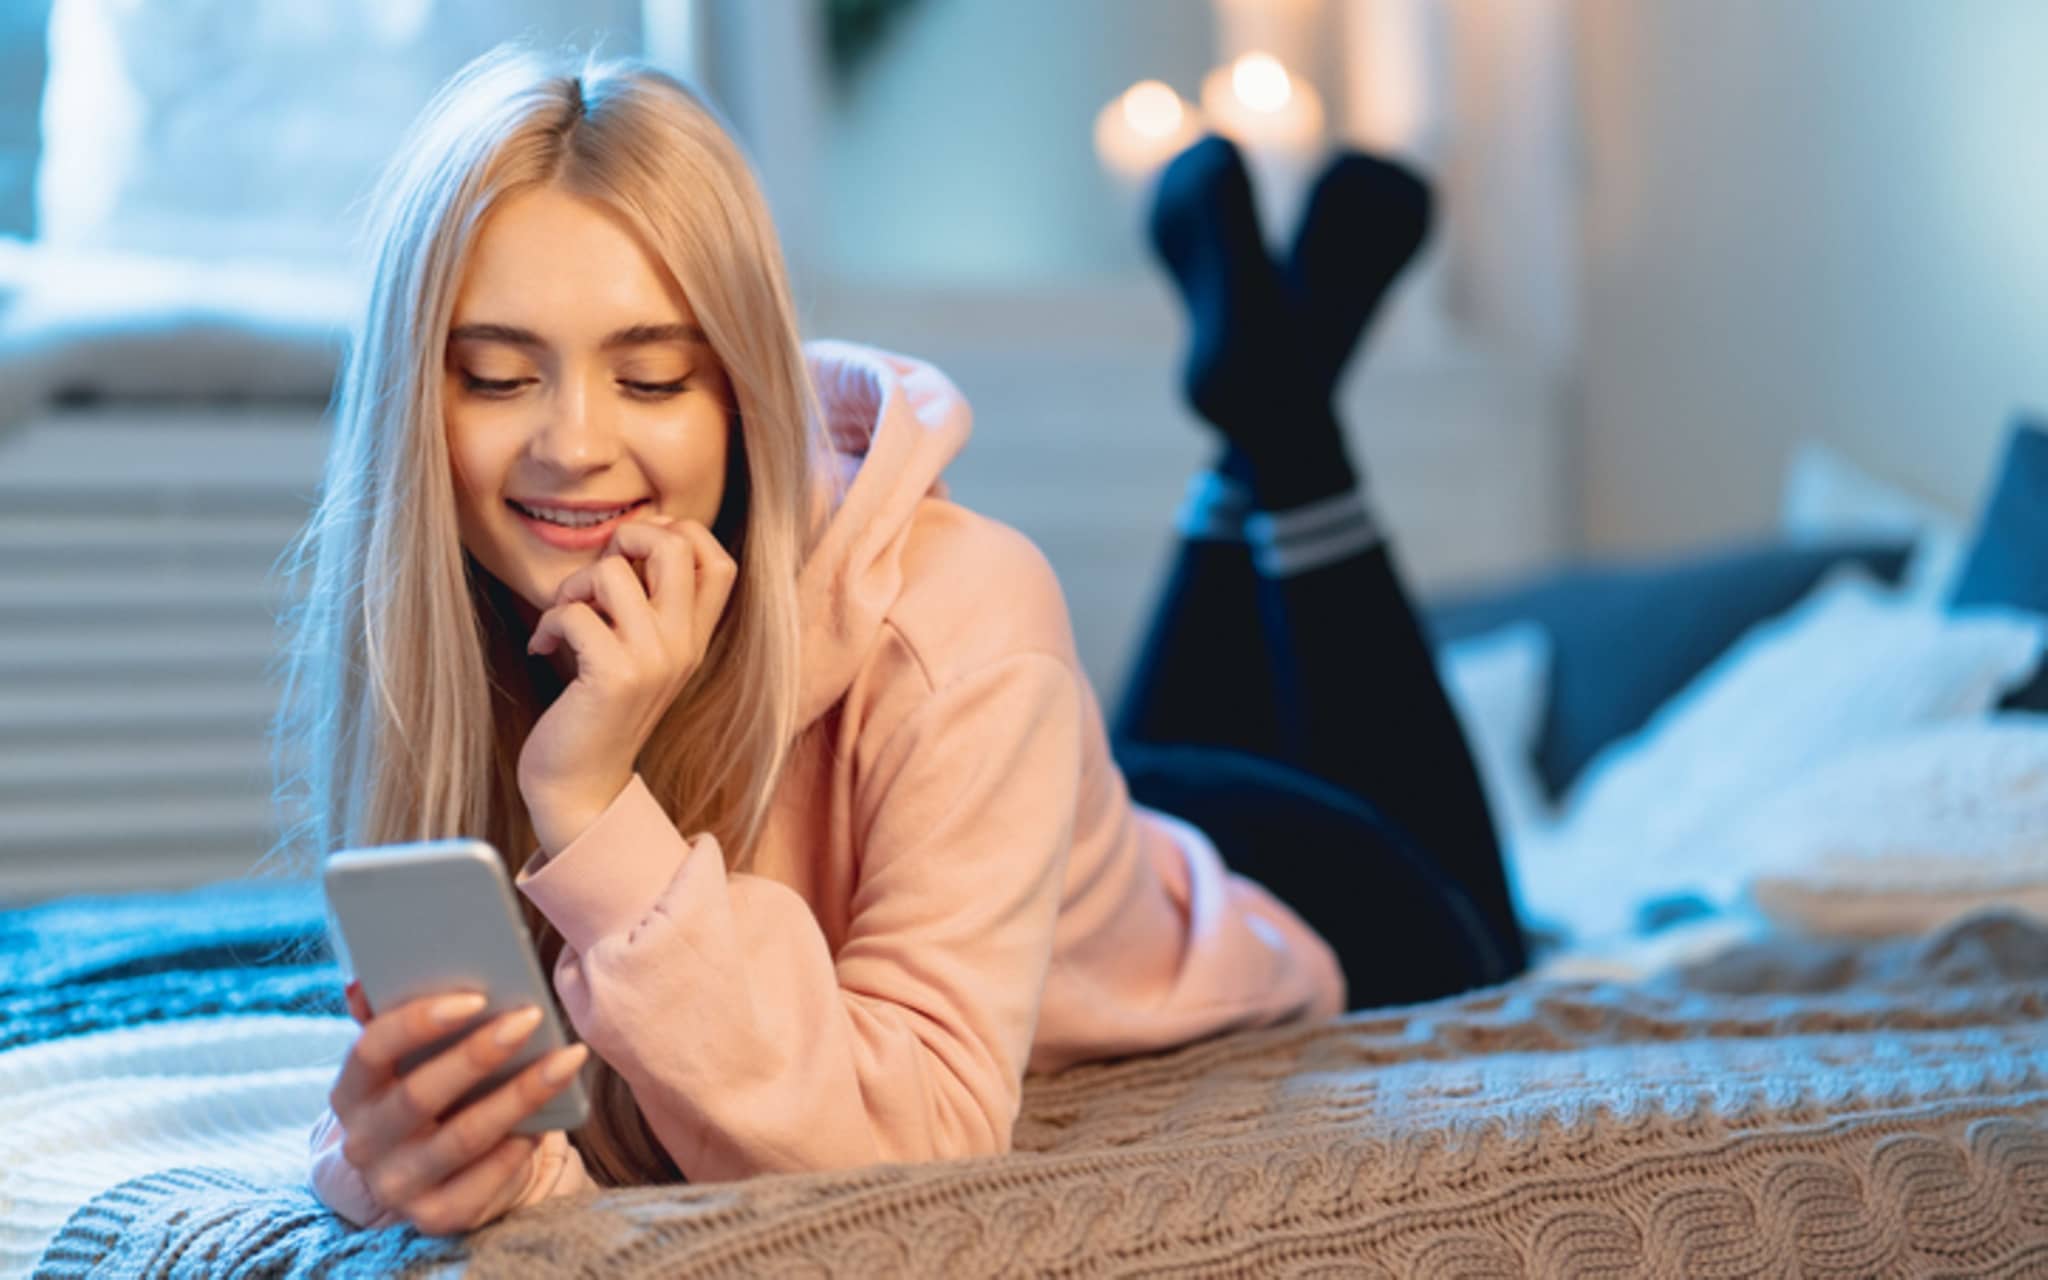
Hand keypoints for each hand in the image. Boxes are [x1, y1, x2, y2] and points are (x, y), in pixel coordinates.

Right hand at [329, 980, 589, 1236]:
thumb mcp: (413, 1058)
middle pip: (420, 1095)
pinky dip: (519, 1147)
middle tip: (531, 1016)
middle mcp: (363, 1143)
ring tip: (566, 1059)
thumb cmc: (438, 1092)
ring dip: (520, 1094)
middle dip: (478, 1053)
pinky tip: (551, 1118)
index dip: (419, 1021)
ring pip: (463, 1137)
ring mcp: (397, 1186)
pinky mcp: (435, 1217)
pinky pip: (483, 1181)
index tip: (476, 996)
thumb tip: (363, 982)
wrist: (446, 1171)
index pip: (371, 1049)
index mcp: (351, 1092)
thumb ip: (397, 1016)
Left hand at [517, 516, 737, 850]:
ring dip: (573, 586)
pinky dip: (549, 623)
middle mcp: (683, 645)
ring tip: (564, 616)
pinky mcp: (615, 677)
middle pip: (676, 546)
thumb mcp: (637, 655)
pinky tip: (544, 648)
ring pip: (613, 572)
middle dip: (625, 537)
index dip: (677, 535)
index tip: (633, 557)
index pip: (719, 560)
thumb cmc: (595, 711)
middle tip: (599, 572)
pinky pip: (575, 613)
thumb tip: (629, 540)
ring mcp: (654, 661)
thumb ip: (646, 607)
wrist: (579, 786)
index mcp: (694, 638)